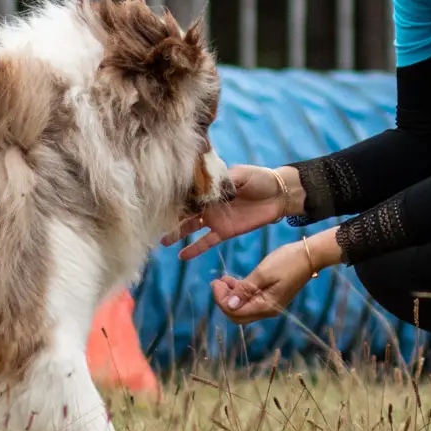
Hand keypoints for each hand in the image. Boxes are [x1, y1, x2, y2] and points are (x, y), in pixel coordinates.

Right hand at [164, 164, 294, 260]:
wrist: (279, 195)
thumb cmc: (260, 179)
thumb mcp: (240, 174)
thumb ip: (222, 180)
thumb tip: (205, 186)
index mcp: (210, 186)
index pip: (188, 192)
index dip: (174, 196)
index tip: (158, 201)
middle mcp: (208, 203)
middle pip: (185, 210)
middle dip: (169, 216)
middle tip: (151, 224)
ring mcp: (215, 218)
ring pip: (191, 226)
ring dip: (177, 234)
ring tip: (161, 242)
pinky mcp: (224, 231)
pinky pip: (206, 241)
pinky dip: (194, 249)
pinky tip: (181, 256)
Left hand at [213, 238, 325, 322]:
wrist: (310, 255)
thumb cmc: (287, 261)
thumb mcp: (262, 273)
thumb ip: (245, 289)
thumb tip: (229, 305)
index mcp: (265, 307)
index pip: (235, 312)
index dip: (221, 300)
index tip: (215, 283)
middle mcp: (267, 310)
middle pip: (238, 314)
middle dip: (224, 300)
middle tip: (216, 282)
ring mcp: (270, 304)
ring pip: (243, 307)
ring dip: (231, 295)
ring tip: (222, 279)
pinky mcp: (271, 297)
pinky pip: (251, 300)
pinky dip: (240, 292)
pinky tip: (232, 280)